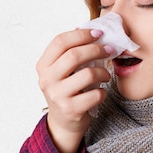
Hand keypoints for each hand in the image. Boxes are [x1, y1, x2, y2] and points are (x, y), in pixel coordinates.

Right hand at [36, 29, 112, 152]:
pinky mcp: (70, 109)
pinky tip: (101, 92)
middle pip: (74, 55)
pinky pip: (95, 94)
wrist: (63, 123)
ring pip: (88, 74)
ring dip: (103, 72)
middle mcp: (47, 80)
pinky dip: (103, 92)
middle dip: (96, 49)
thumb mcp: (62, 71)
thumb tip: (90, 29)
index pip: (60, 41)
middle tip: (109, 50)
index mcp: (43, 66)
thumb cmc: (67, 91)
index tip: (98, 33)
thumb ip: (70, 52)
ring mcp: (57, 95)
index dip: (81, 34)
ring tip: (105, 75)